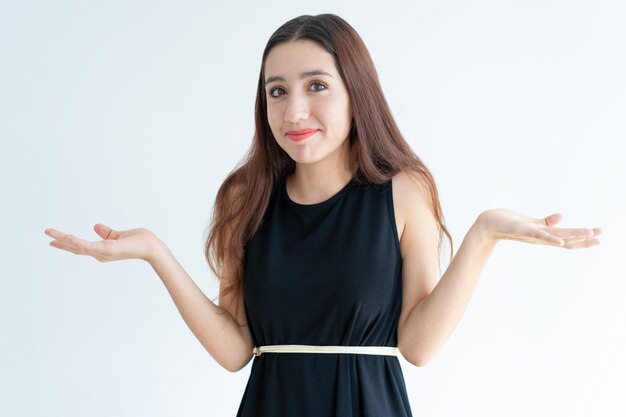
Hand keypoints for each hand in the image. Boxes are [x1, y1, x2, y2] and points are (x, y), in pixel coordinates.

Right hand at [44, 224, 160, 262]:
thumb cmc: (139, 241)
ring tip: (51, 234)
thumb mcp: (119, 235)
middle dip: (60, 242)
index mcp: (102, 250)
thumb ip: (107, 232)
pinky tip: (67, 237)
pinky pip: (88, 246)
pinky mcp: (107, 249)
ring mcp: (103, 253)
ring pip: (78, 247)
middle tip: (47, 235)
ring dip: (64, 240)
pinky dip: (77, 242)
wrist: (152, 247)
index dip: (67, 243)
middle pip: (76, 247)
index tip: (53, 240)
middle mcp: (100, 254)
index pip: (81, 246)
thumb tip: (95, 226)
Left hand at [476, 209, 601, 248]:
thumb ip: (547, 222)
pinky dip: (548, 237)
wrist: (488, 224)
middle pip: (566, 240)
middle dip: (584, 238)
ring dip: (573, 234)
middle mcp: (539, 237)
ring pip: (555, 236)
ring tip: (590, 232)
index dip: (583, 239)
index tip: (600, 237)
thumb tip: (563, 216)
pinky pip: (537, 234)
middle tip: (602, 236)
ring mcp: (531, 234)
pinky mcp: (521, 228)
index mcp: (543, 236)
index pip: (567, 239)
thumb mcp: (532, 223)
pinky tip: (558, 241)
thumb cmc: (509, 223)